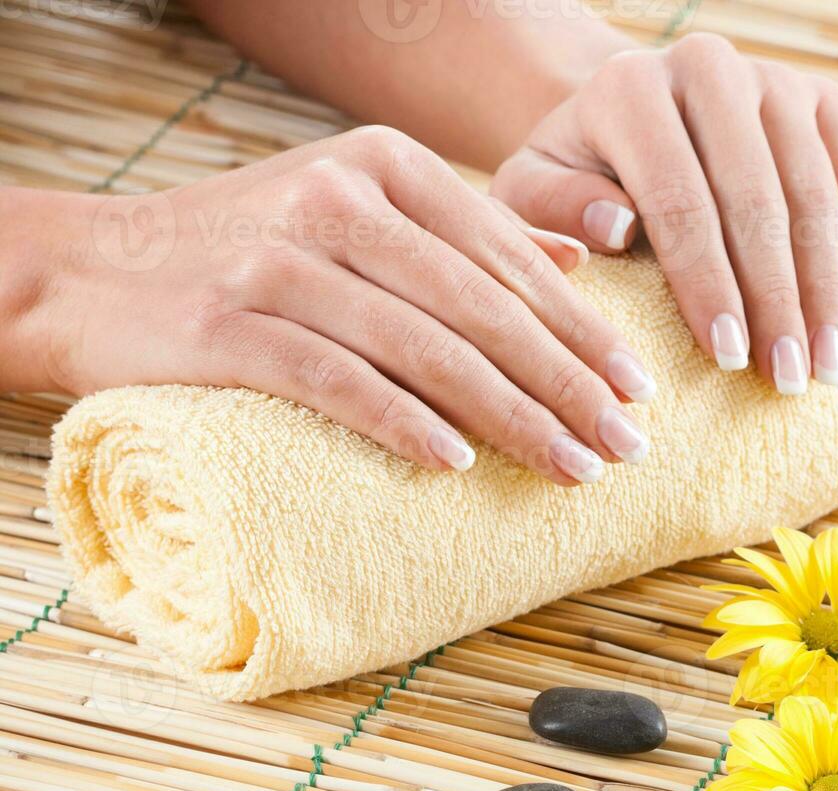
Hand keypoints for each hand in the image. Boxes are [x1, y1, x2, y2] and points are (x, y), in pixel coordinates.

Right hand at [19, 126, 658, 483]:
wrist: (88, 269)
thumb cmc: (245, 250)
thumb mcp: (355, 209)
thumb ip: (463, 232)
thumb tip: (578, 261)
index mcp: (385, 166)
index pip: (508, 258)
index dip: (581, 329)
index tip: (638, 388)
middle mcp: (339, 200)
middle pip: (482, 306)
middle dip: (567, 383)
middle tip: (626, 443)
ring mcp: (281, 259)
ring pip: (426, 347)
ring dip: (510, 416)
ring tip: (570, 466)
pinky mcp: (229, 325)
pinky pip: (341, 380)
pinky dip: (406, 423)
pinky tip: (459, 463)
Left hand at [492, 33, 837, 394]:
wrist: (631, 122)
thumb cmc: (575, 180)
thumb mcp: (533, 197)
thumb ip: (552, 211)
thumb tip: (612, 227)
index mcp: (631, 89)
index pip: (679, 201)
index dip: (708, 285)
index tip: (728, 360)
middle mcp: (708, 68)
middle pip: (757, 199)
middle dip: (776, 300)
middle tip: (789, 380)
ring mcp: (774, 79)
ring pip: (816, 190)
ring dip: (827, 287)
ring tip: (830, 365)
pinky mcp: (822, 97)